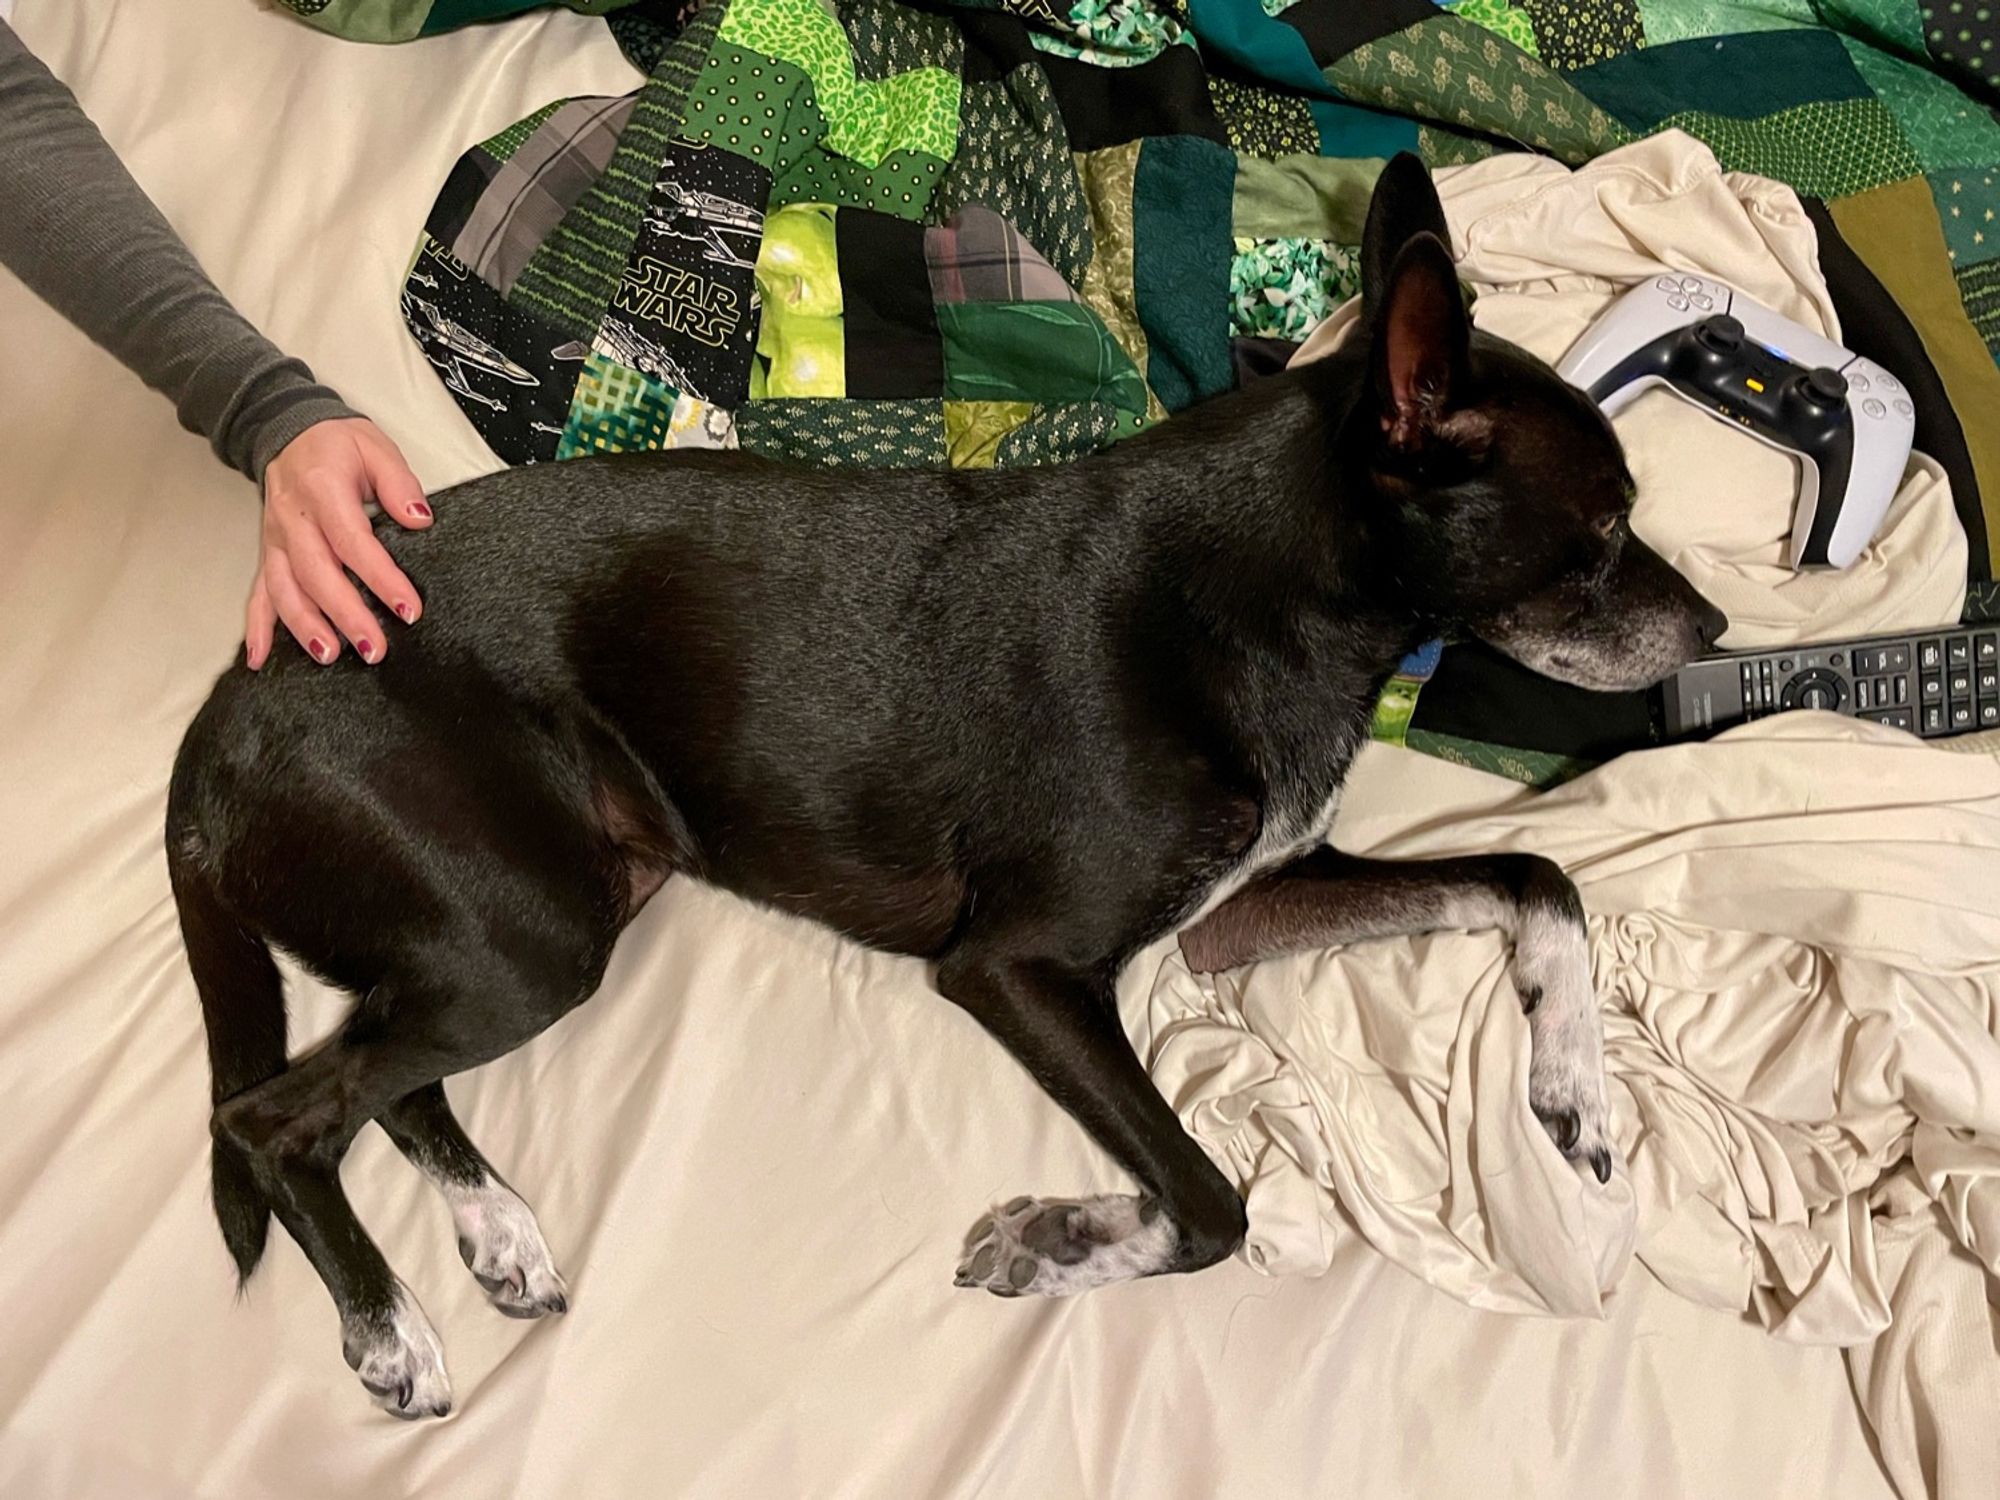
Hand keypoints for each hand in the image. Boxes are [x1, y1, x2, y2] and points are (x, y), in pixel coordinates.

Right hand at [246, 418, 432, 668]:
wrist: (290, 430)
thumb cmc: (338, 444)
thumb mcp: (376, 448)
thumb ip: (399, 483)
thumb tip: (419, 518)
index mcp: (322, 491)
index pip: (353, 542)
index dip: (381, 578)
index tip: (408, 609)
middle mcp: (292, 519)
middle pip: (317, 574)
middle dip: (345, 615)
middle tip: (374, 648)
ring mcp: (275, 539)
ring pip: (284, 589)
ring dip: (304, 626)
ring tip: (330, 656)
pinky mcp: (268, 552)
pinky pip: (258, 592)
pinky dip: (255, 627)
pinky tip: (259, 658)